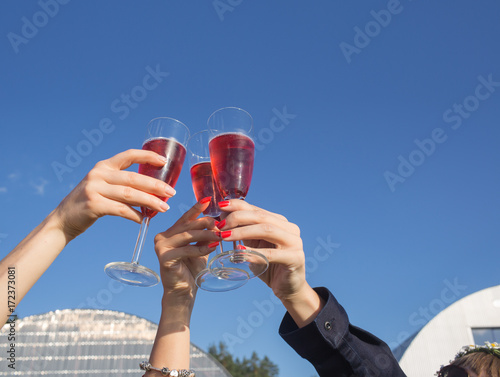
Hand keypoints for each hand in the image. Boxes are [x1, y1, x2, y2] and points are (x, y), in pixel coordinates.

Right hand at [53, 149, 175, 240]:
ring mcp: (95, 188)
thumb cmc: (89, 203)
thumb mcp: (103, 187)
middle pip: (134, 178)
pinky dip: (135, 215)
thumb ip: (122, 185)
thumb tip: (152, 191)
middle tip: (172, 193)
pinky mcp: (93, 204)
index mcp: (104, 166)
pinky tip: (143, 219)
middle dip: (156, 185)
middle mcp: (99, 174)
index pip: (129, 155)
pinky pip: (121, 210)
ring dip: (150, 202)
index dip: (148, 156)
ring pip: (130, 194)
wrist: (62, 220)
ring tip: (164, 208)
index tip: (164, 161)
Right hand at [153, 200, 219, 301]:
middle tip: (221, 224)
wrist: (183, 292)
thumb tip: (217, 221)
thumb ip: (204, 236)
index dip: (197, 208)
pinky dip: (201, 249)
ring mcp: (161, 246)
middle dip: (206, 223)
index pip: (186, 217)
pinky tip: (213, 248)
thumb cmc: (191, 270)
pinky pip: (187, 250)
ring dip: (206, 235)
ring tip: (220, 235)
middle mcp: (162, 237)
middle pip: (188, 225)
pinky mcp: (164, 257)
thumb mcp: (200, 248)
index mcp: (170, 233)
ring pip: (188, 235)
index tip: (208, 199)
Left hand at [217, 200, 304, 301]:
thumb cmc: (268, 265)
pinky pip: (271, 254)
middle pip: (261, 217)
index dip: (238, 206)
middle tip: (220, 225)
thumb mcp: (254, 245)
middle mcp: (290, 228)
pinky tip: (239, 252)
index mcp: (280, 222)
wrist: (287, 288)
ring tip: (225, 236)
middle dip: (238, 218)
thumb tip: (222, 217)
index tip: (220, 206)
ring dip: (243, 232)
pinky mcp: (295, 258)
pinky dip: (254, 252)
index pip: (257, 209)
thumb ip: (243, 231)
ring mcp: (295, 242)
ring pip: (267, 230)